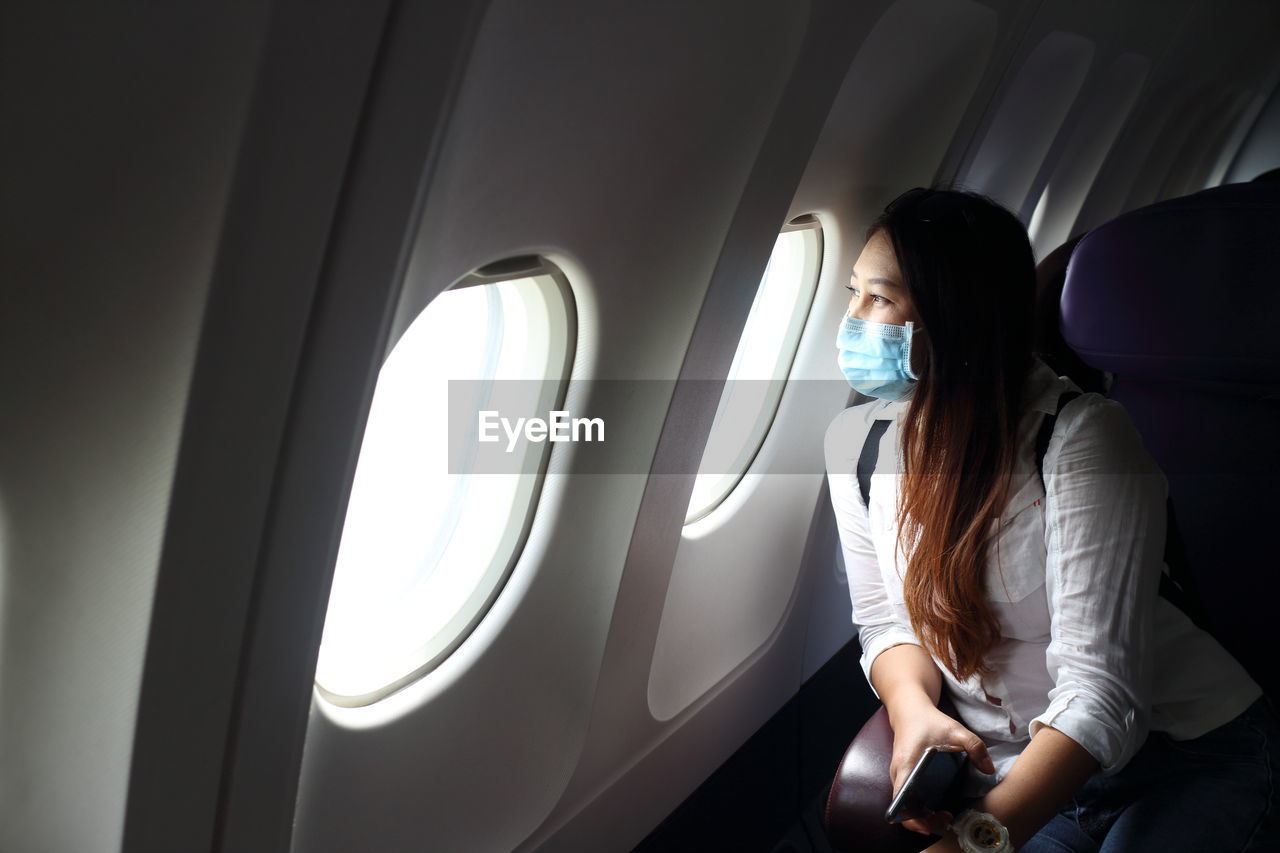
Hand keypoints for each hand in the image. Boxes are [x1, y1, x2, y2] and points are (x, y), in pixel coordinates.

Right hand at [888, 702, 995, 835]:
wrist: (909, 710)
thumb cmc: (929, 721)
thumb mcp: (956, 730)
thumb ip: (975, 747)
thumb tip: (989, 770)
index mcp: (906, 765)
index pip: (900, 801)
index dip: (913, 817)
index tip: (934, 819)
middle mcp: (898, 774)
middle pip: (903, 809)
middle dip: (923, 821)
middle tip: (947, 820)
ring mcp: (899, 776)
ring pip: (905, 805)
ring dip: (922, 816)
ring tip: (945, 817)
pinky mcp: (903, 776)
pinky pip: (907, 799)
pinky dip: (919, 808)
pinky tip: (936, 807)